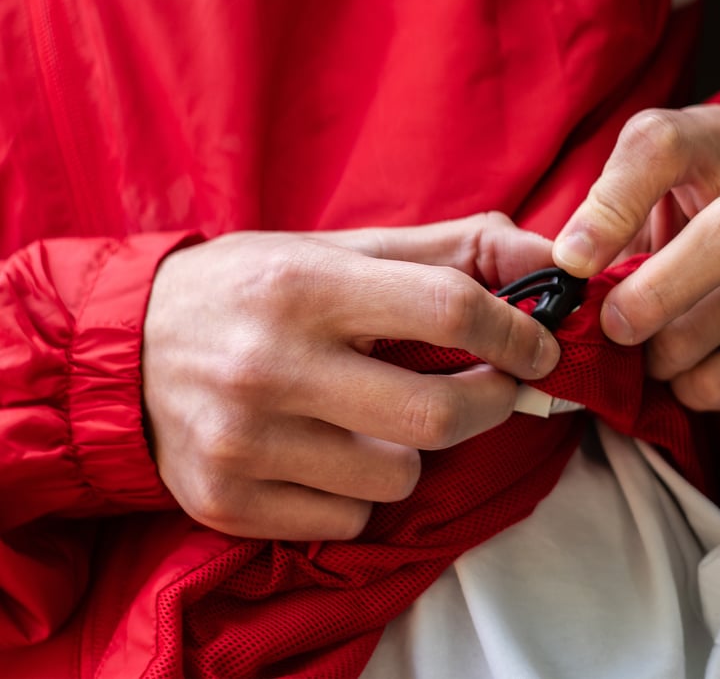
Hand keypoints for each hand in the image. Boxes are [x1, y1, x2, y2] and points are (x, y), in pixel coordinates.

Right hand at [142, 213, 559, 539]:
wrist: (121, 350)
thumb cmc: (250, 291)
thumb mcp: (335, 252)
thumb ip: (445, 252)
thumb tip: (546, 259)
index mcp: (303, 286)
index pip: (447, 309)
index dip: (515, 332)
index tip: (538, 346)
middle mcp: (269, 366)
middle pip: (437, 414)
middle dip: (490, 404)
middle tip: (493, 387)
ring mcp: (244, 443)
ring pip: (398, 478)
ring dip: (411, 450)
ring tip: (372, 417)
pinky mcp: (227, 502)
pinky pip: (349, 518)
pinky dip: (358, 492)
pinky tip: (323, 454)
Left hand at [553, 104, 719, 410]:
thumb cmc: (663, 221)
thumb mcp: (625, 198)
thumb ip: (591, 226)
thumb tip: (561, 275)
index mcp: (708, 140)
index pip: (663, 146)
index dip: (612, 206)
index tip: (571, 261)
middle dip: (658, 293)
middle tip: (612, 326)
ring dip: (664, 352)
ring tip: (640, 352)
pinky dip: (690, 386)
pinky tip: (677, 370)